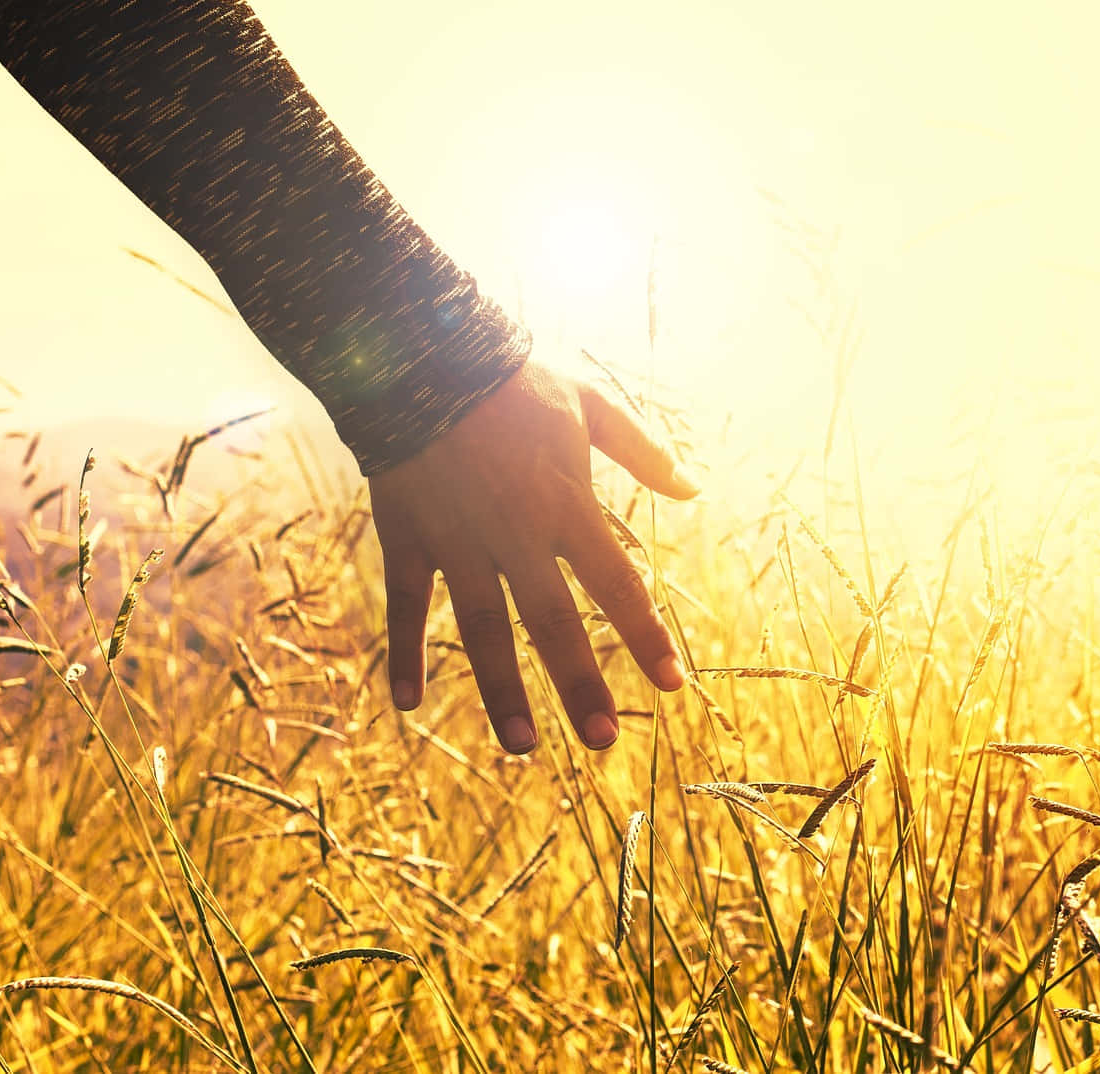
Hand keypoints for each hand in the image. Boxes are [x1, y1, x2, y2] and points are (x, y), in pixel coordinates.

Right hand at [367, 356, 697, 753]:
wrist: (422, 353)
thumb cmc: (514, 379)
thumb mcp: (590, 405)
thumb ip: (644, 451)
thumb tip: (695, 489)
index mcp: (567, 505)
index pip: (618, 585)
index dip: (646, 636)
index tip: (674, 684)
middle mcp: (516, 533)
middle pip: (554, 621)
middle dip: (580, 683)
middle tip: (604, 742)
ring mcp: (458, 540)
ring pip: (483, 628)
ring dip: (502, 689)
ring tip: (523, 746)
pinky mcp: (408, 536)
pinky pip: (407, 604)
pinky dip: (404, 652)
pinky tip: (406, 703)